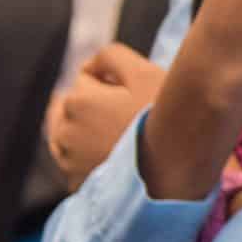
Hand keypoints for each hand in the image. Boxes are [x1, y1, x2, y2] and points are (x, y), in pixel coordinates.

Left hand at [48, 44, 166, 188]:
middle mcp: (64, 133)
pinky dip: (91, 157)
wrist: (177, 169)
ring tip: (123, 136)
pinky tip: (116, 156)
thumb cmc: (164, 118)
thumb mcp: (144, 72)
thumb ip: (111, 55)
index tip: (137, 92)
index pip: (86, 77)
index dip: (114, 80)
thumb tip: (89, 65)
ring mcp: (69, 164)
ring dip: (88, 131)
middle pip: (75, 106)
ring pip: (72, 135)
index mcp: (77, 102)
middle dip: (95, 105)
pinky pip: (78, 162)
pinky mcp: (78, 186)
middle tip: (131, 114)